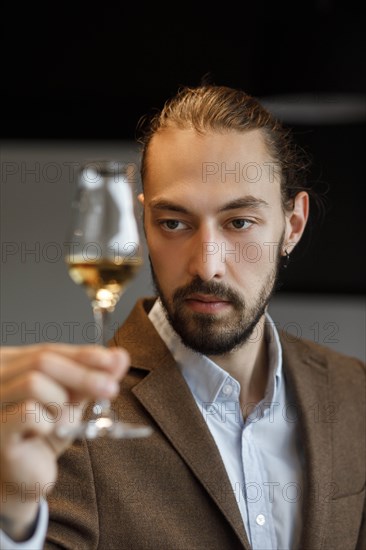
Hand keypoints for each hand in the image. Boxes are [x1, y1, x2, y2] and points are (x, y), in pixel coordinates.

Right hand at [0, 343, 128, 540]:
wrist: (26, 476)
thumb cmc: (44, 433)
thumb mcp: (73, 401)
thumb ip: (93, 378)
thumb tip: (120, 356)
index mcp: (14, 366)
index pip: (50, 350)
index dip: (82, 354)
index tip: (111, 361)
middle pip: (42, 361)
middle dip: (83, 375)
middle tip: (111, 389)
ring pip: (33, 383)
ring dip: (59, 403)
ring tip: (58, 422)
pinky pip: (28, 413)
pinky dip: (46, 423)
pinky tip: (43, 434)